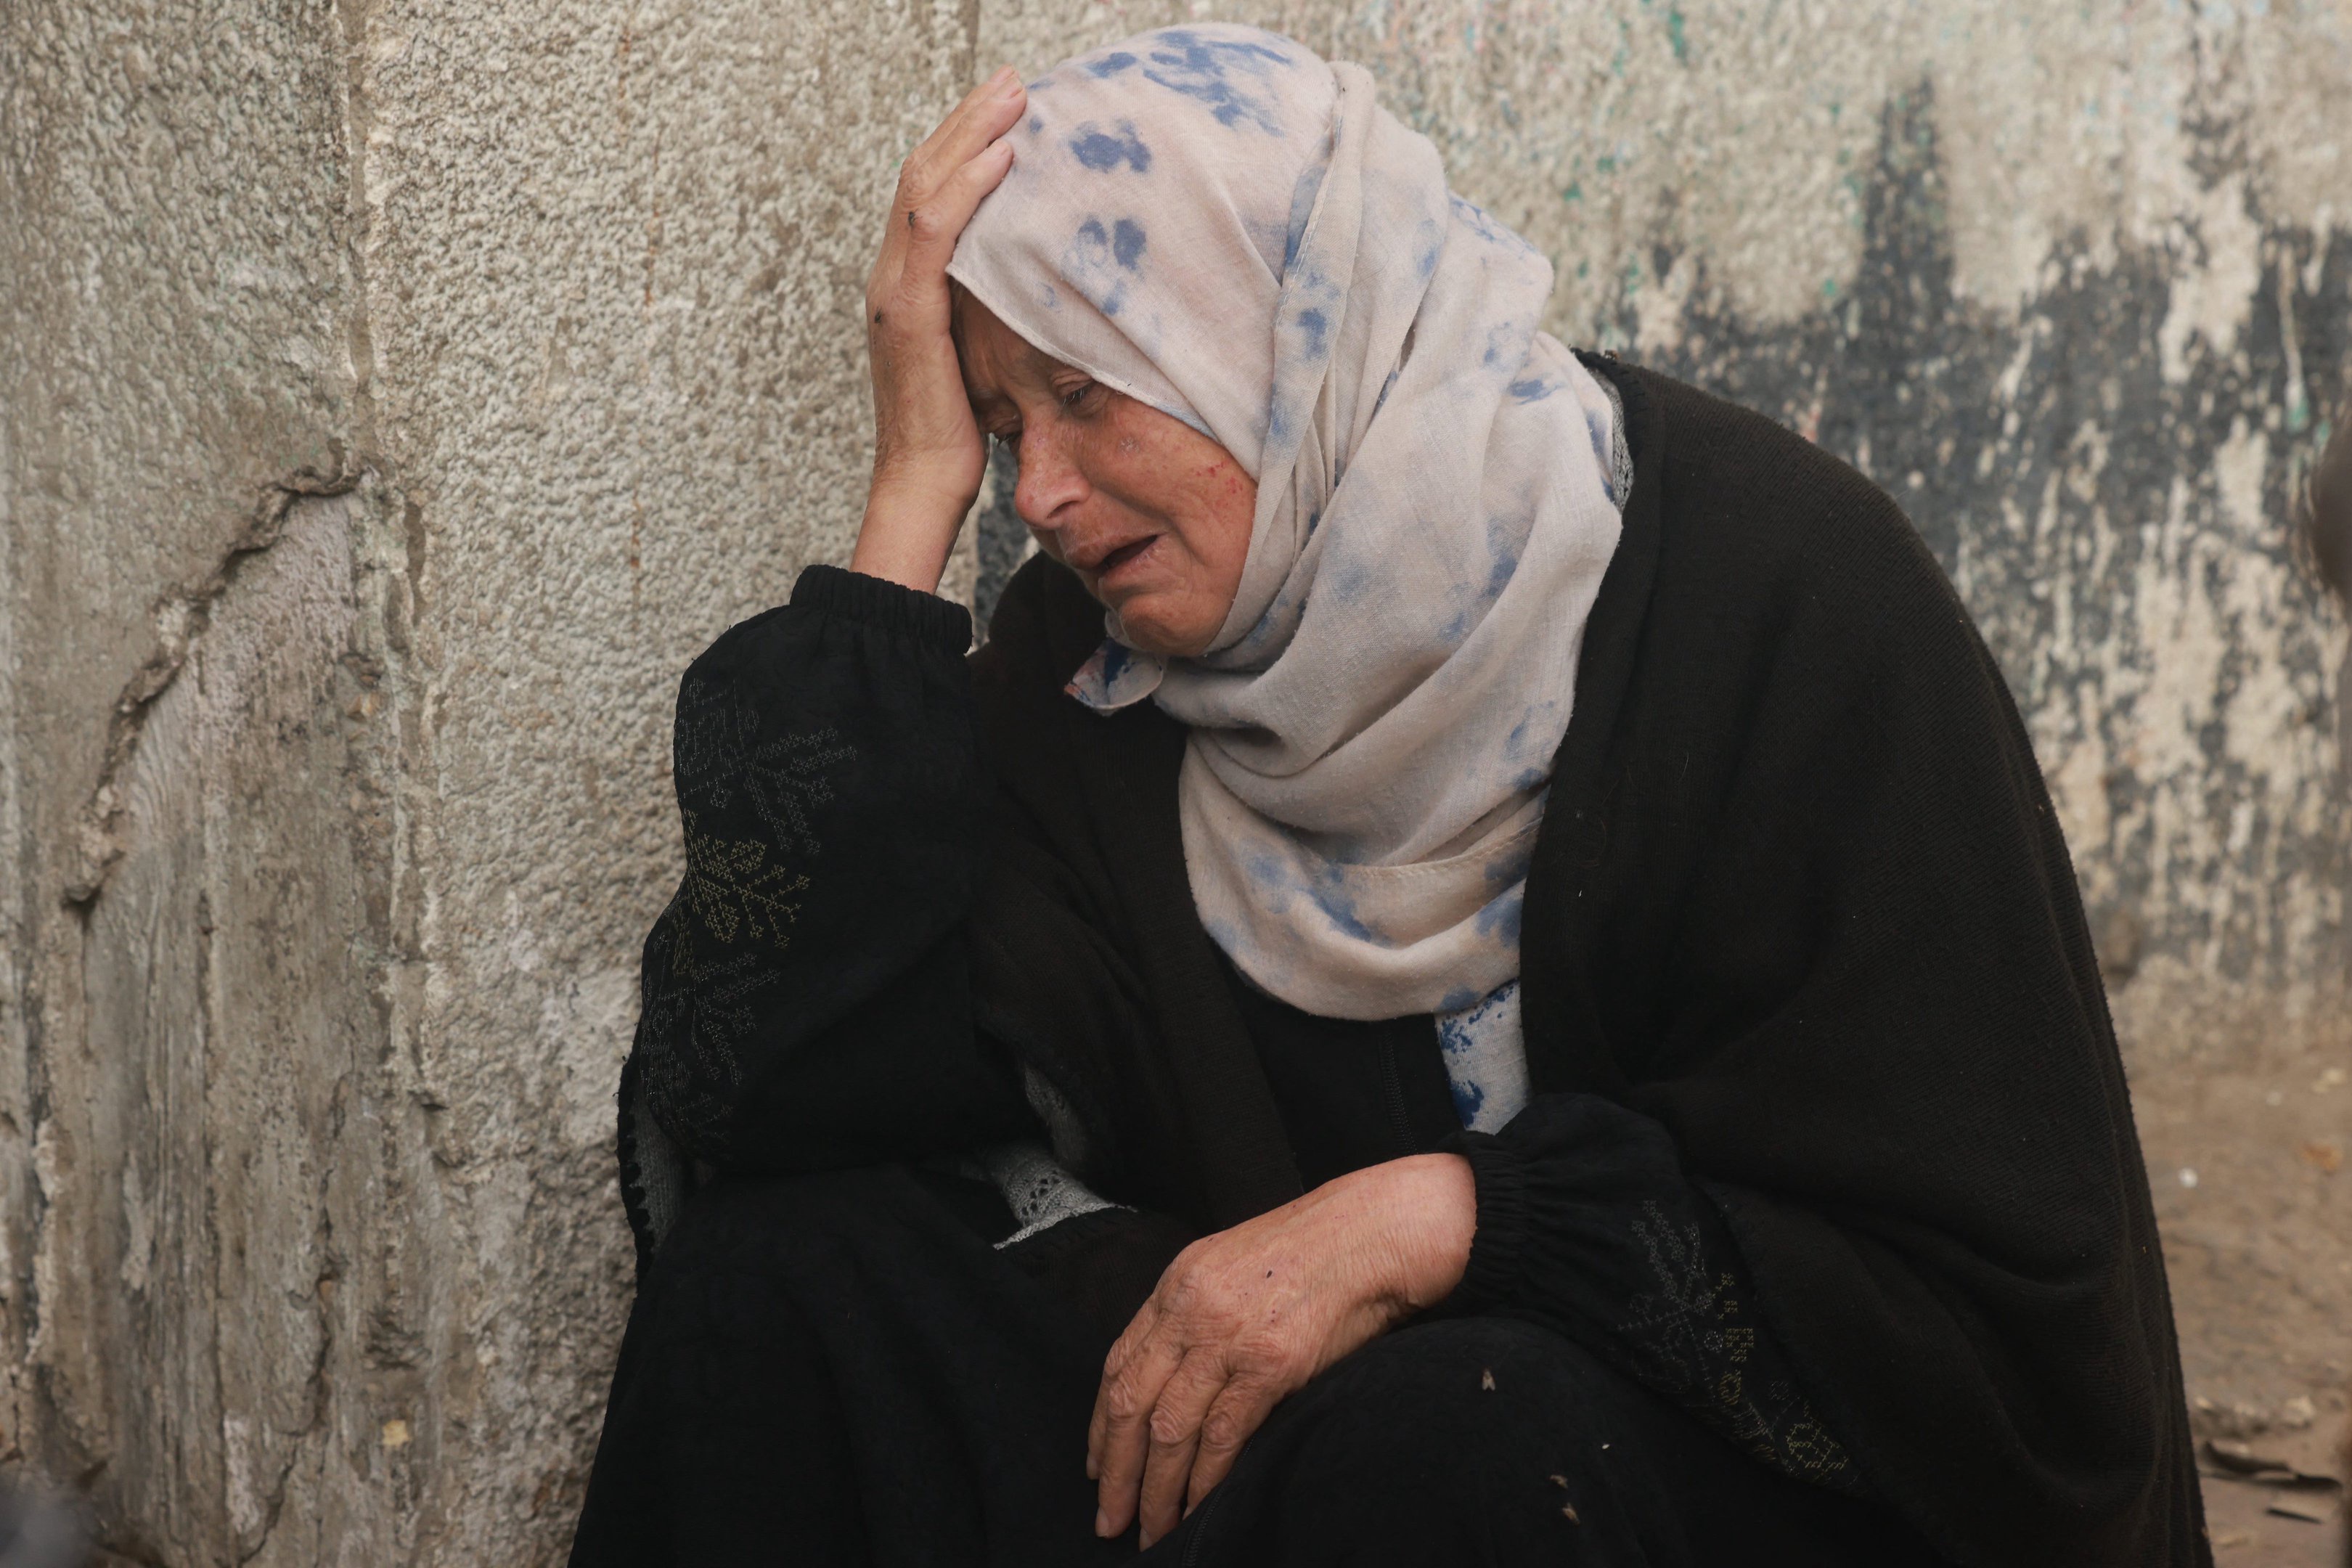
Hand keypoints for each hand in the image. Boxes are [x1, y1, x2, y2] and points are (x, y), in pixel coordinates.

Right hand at [850, 66, 1025, 593]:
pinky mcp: (909, 315)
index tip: (1006, 108)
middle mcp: (890, 278)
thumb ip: (991, 314)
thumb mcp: (981, 357)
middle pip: (923, 174)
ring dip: (972, 135)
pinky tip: (1003, 157)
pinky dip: (968, 188)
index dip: (963, 143)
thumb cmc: (958, 435)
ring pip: (925, 188)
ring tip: (1014, 97)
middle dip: (969, 120)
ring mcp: (894, 293)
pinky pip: (936, 234)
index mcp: (905, 284)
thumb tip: (1038, 288)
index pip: (928, 193)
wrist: (923, 487)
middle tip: (1013, 81)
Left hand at [1086, 1154, 1475, 1547]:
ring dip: (1156, 1489)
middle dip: (1116, 1471)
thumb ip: (1195, 1312)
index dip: (1102, 1424)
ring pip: (1171, 1429)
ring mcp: (1228, 1340)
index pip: (1119, 1364)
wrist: (1369, 1233)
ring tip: (1150, 1529)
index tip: (1098, 1465)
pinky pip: (1223, 1436)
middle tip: (1109, 1519)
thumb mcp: (1229, 1263)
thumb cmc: (1309, 1248)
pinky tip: (1196, 1508)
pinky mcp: (1270, 1366)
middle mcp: (1192, 1312)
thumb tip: (1172, 1373)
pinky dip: (1205, 1480)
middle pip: (1131, 1404)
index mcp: (1177, 1285)